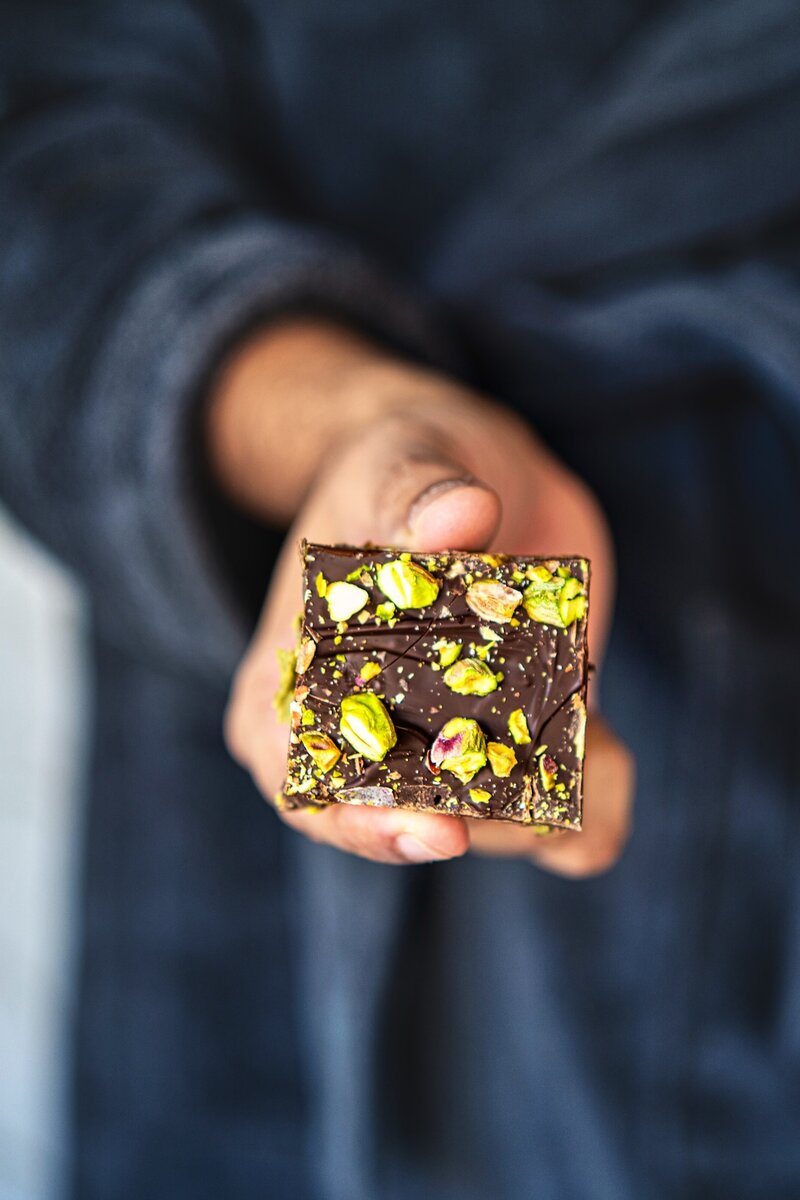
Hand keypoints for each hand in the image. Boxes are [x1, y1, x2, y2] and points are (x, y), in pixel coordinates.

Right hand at [214, 322, 633, 875]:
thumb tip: (461, 517)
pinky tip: (611, 754)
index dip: (361, 823)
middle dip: (482, 818)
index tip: (437, 829)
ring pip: (494, 825)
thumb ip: (414, 490)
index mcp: (295, 688)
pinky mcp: (519, 739)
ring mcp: (446, 742)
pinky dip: (596, 801)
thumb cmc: (400, 464)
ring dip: (551, 803)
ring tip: (596, 742)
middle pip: (408, 820)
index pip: (306, 784)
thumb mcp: (394, 458)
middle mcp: (364, 733)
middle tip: (542, 799)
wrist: (469, 470)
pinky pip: (559, 809)